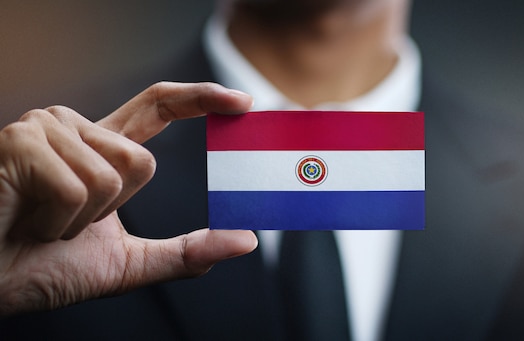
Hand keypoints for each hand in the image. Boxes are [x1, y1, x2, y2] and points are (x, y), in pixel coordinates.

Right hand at [0, 82, 256, 315]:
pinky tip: (26, 220)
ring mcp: (45, 129)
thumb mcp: (127, 263)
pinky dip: (59, 223)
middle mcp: (74, 128)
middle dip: (112, 211)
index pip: (158, 106)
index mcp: (100, 148)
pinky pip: (78, 187)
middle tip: (65, 224)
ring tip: (41, 221)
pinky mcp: (21, 142)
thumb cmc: (42, 267)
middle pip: (143, 161)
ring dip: (82, 220)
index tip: (241, 102)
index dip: (201, 98)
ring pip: (114, 175)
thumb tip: (245, 240)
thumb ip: (186, 252)